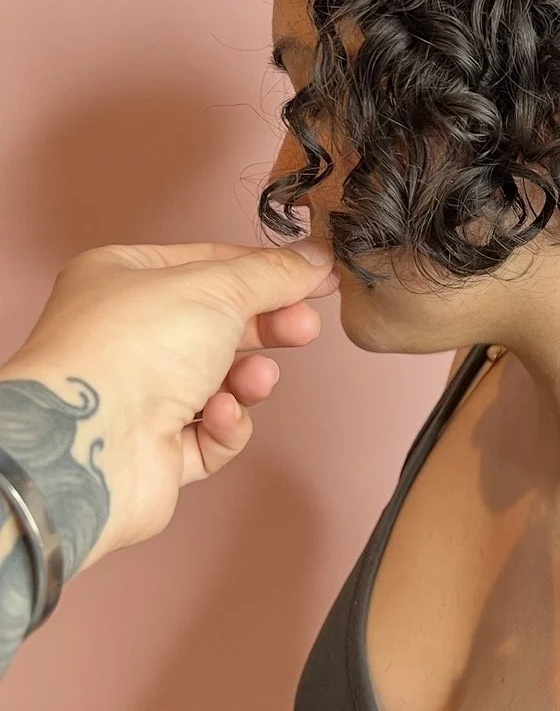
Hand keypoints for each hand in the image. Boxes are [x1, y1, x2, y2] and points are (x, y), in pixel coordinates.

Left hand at [1, 239, 338, 568]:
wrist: (90, 444)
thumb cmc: (131, 349)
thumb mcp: (218, 288)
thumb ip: (274, 274)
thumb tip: (315, 259)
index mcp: (123, 279)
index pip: (210, 264)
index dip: (268, 271)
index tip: (317, 276)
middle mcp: (126, 335)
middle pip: (220, 324)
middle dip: (266, 328)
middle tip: (303, 327)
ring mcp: (138, 395)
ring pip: (221, 381)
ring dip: (248, 380)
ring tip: (255, 380)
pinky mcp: (154, 451)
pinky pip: (211, 433)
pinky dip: (226, 426)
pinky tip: (221, 416)